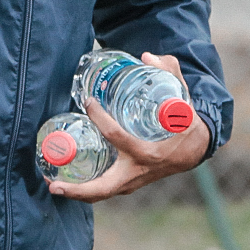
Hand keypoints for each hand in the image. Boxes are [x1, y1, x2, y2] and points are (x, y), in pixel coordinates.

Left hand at [48, 53, 209, 202]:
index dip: (99, 118)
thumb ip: (169, 72)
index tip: (88, 102)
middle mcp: (138, 172)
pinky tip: (67, 182)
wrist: (196, 151)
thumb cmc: (186, 125)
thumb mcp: (183, 99)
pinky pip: (106, 189)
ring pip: (103, 193)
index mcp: (149, 152)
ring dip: (78, 193)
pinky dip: (88, 189)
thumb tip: (146, 56)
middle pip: (103, 188)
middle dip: (78, 190)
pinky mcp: (130, 182)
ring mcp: (133, 181)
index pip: (117, 136)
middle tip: (53, 184)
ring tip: (53, 186)